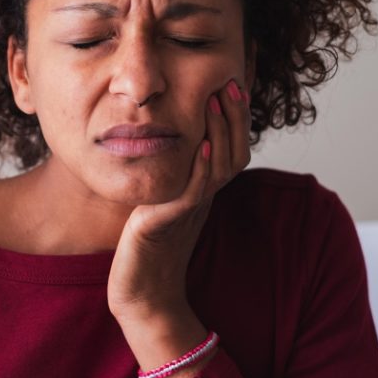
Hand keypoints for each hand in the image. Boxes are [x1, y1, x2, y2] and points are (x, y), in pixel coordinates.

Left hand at [107, 78, 252, 323]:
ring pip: (218, 167)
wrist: (141, 295)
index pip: (232, 148)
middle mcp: (204, 199)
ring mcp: (190, 211)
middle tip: (231, 83)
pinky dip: (199, 168)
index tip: (232, 84)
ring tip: (215, 100)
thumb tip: (175, 142)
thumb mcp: (164, 202)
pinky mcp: (168, 223)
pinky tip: (198, 145)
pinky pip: (192, 192)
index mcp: (205, 191)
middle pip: (234, 153)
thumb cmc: (147, 250)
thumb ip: (174, 175)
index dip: (236, 119)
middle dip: (234, 116)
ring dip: (219, 131)